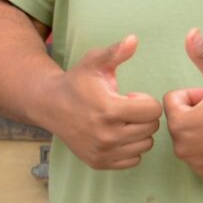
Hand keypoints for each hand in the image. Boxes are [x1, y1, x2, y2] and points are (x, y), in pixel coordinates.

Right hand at [38, 34, 161, 170]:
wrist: (49, 105)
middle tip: (126, 107)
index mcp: (109, 110)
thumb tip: (134, 39)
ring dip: (139, 132)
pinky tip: (117, 134)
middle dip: (144, 115)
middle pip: (151, 128)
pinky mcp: (98, 163)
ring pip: (145, 144)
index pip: (153, 111)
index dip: (146, 100)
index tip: (131, 95)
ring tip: (122, 120)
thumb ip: (116, 51)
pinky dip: (131, 148)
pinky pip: (134, 159)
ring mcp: (102, 152)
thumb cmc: (77, 81)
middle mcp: (106, 135)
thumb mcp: (95, 62)